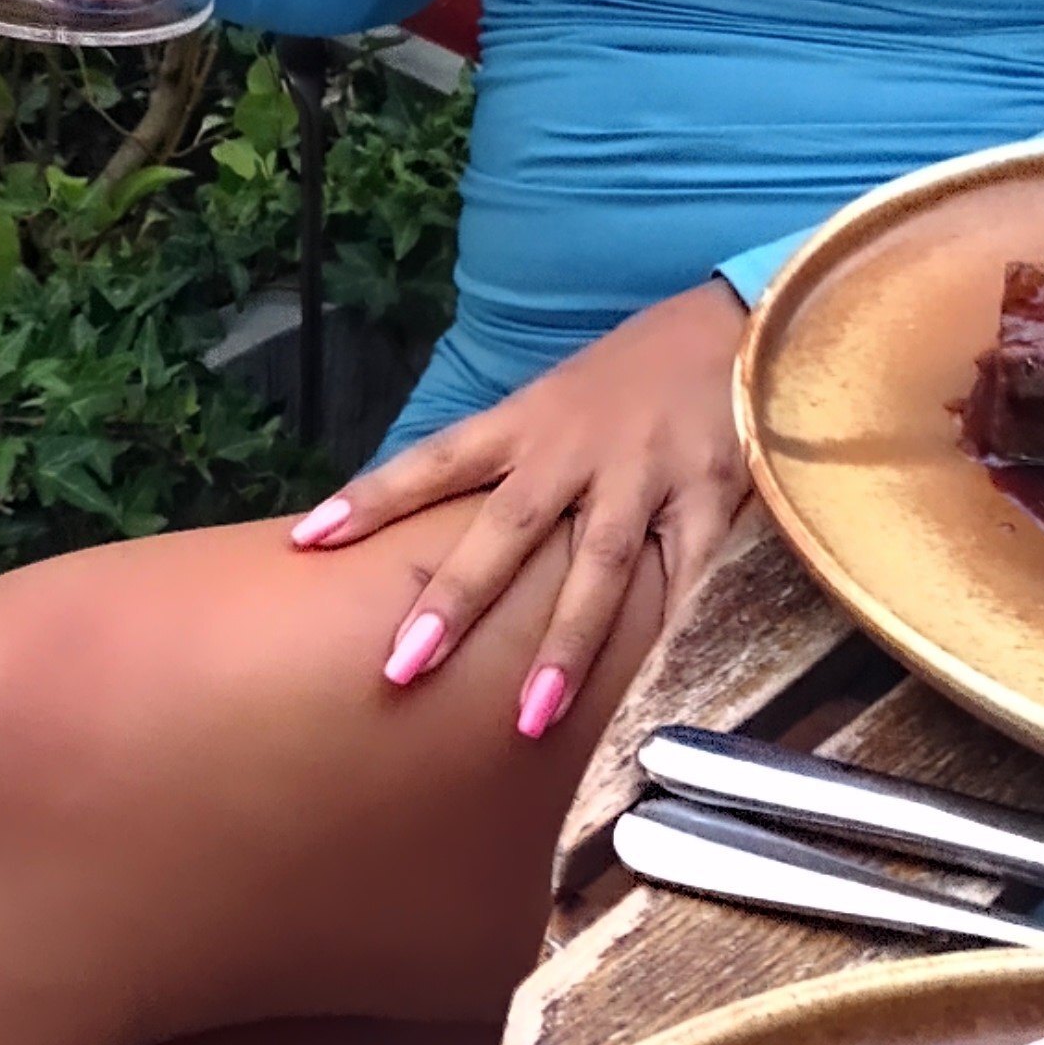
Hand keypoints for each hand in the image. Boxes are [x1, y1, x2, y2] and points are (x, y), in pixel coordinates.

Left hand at [293, 282, 750, 741]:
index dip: (375, 498)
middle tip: (401, 667)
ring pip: (598, 565)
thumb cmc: (632, 375)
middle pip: (507, 528)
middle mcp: (577, 448)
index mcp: (528, 420)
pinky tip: (655, 690)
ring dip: (563, 643)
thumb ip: (503, 458)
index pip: (437, 459)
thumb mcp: (555, 399)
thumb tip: (426, 524)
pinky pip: (689, 576)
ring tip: (527, 717)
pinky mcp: (710, 494)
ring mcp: (644, 473)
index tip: (309, 540)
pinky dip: (670, 631)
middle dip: (456, 597)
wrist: (734, 326)